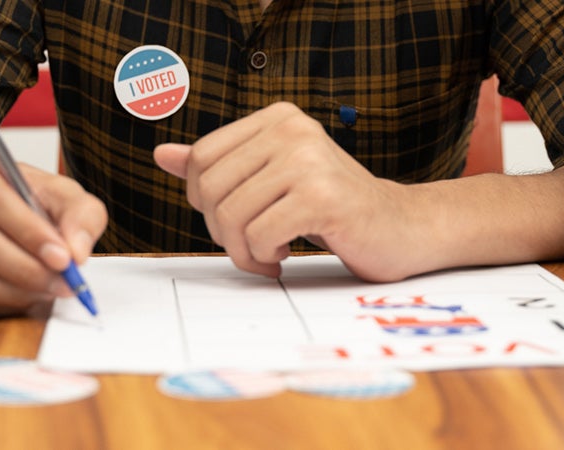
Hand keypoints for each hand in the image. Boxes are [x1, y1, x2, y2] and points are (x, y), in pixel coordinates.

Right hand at [0, 136, 105, 315]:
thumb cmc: (15, 194)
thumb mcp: (54, 190)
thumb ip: (78, 213)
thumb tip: (77, 251)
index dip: (27, 231)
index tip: (63, 257)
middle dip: (23, 267)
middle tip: (61, 281)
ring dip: (11, 289)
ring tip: (47, 290)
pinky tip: (22, 296)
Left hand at [153, 102, 429, 281]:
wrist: (400, 228)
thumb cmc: (333, 208)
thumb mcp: (272, 180)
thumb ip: (221, 166)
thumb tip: (163, 155)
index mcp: (277, 118)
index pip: (202, 158)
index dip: (204, 200)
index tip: (234, 220)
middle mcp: (292, 130)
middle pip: (210, 188)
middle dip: (220, 231)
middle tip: (251, 246)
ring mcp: (308, 160)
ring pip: (230, 215)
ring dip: (243, 251)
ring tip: (268, 255)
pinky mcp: (321, 197)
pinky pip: (259, 235)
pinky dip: (264, 257)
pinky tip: (286, 256)